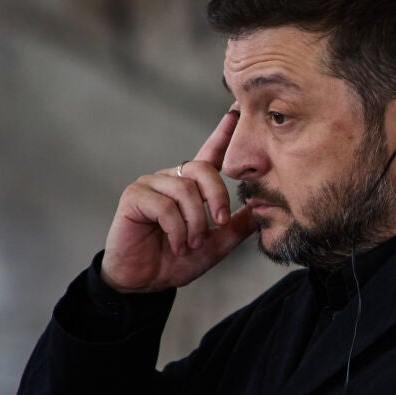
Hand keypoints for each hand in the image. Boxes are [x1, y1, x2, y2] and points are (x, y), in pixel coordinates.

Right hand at [101, 111, 256, 292]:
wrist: (144, 282)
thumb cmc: (176, 260)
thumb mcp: (216, 245)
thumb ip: (237, 226)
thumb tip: (261, 207)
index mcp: (192, 186)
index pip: (211, 154)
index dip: (223, 133)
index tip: (236, 112)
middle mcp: (172, 178)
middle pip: (202, 168)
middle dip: (217, 196)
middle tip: (219, 222)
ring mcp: (151, 184)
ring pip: (185, 189)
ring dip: (194, 221)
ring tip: (192, 243)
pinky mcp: (134, 197)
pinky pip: (165, 205)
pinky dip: (177, 229)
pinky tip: (177, 244)